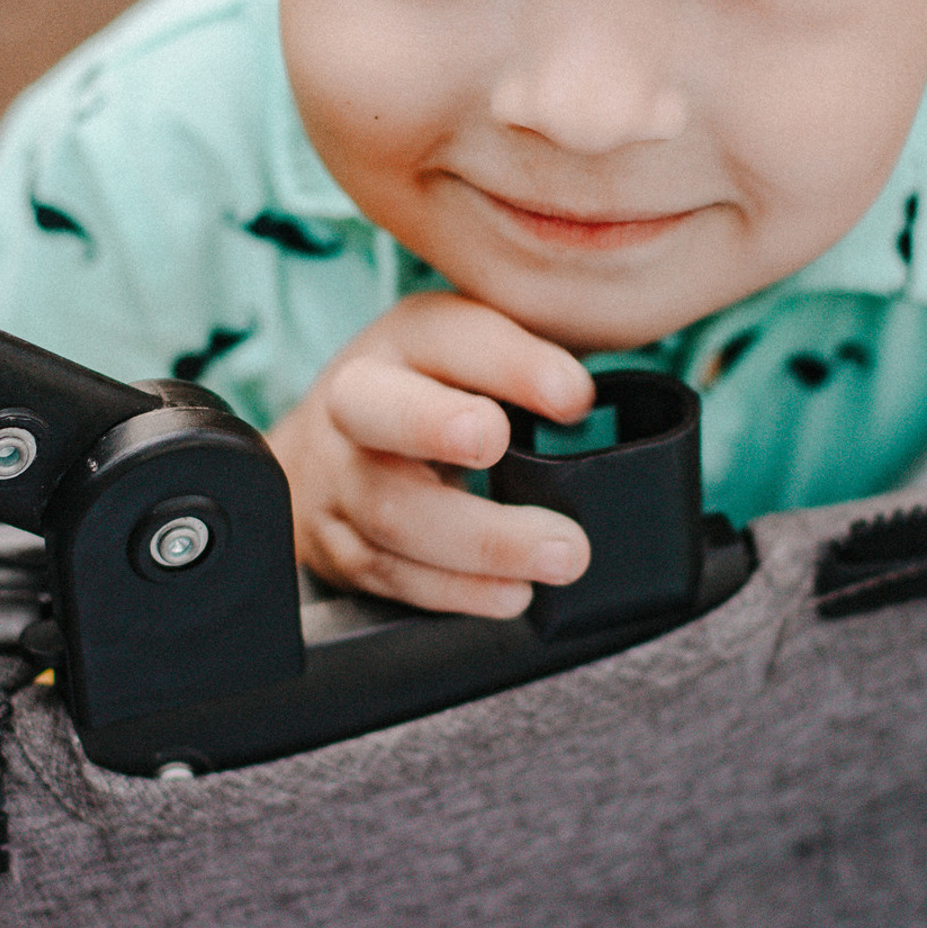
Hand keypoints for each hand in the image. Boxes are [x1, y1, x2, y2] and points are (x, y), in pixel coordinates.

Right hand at [267, 291, 596, 616]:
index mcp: (406, 340)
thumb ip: (531, 368)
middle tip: (500, 445)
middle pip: (379, 411)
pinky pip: (393, 576)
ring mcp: (338, 480)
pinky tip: (512, 591)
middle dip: (440, 426)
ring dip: (483, 542)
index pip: (452, 336)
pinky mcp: (341, 547)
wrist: (333, 451)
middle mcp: (356, 403)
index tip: (574, 397)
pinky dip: (460, 591)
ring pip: (393, 513)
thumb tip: (593, 412)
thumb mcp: (480, 355)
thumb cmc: (434, 396)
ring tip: (559, 554)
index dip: (512, 364)